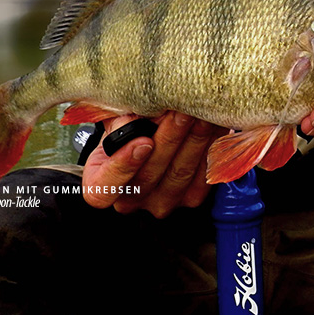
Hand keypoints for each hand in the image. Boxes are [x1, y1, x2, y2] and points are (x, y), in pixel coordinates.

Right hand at [82, 111, 225, 217]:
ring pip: (179, 174)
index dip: (123, 166)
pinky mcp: (190, 198)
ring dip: (193, 141)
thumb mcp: (117, 116)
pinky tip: (213, 127)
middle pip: (149, 176)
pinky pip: (202, 176)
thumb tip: (134, 119)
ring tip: (201, 114)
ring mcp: (161, 202)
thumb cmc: (131, 122)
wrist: (154, 128)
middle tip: (181, 112)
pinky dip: (208, 149)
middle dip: (169, 139)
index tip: (143, 140)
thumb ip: (121, 120)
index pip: (103, 188)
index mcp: (100, 182)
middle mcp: (130, 199)